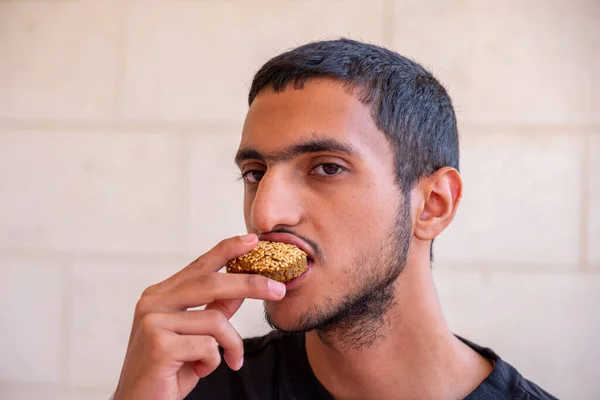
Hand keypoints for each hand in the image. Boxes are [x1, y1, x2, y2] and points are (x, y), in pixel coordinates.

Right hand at [112, 234, 285, 399]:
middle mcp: (152, 302)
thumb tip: (242, 288)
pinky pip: (208, 346)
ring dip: (232, 345)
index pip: (199, 266)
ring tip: (230, 361)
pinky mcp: (159, 345)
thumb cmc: (168, 372)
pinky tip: (199, 371)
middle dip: (250, 285)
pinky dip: (215, 361)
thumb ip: (214, 310)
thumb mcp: (195, 337)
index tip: (253, 240)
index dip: (227, 250)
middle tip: (279, 290)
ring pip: (216, 320)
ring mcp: (152, 322)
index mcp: (160, 295)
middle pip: (212, 283)